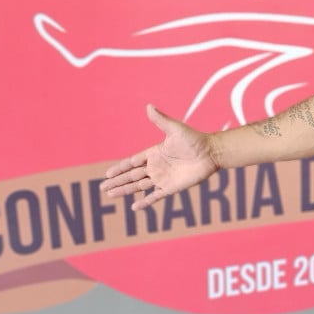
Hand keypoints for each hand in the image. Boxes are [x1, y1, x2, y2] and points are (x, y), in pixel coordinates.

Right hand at [101, 104, 220, 209]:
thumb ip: (160, 119)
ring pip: (139, 186)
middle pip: (131, 176)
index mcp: (154, 153)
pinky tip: (134, 207)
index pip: (132, 162)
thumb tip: (148, 106)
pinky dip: (145, 202)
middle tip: (103, 187)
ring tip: (111, 195)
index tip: (107, 173)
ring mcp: (163, 178)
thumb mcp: (175, 129)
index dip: (120, 168)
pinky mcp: (171, 188)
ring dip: (125, 191)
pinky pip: (155, 197)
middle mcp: (156, 167)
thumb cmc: (194, 139)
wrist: (210, 153)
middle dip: (117, 181)